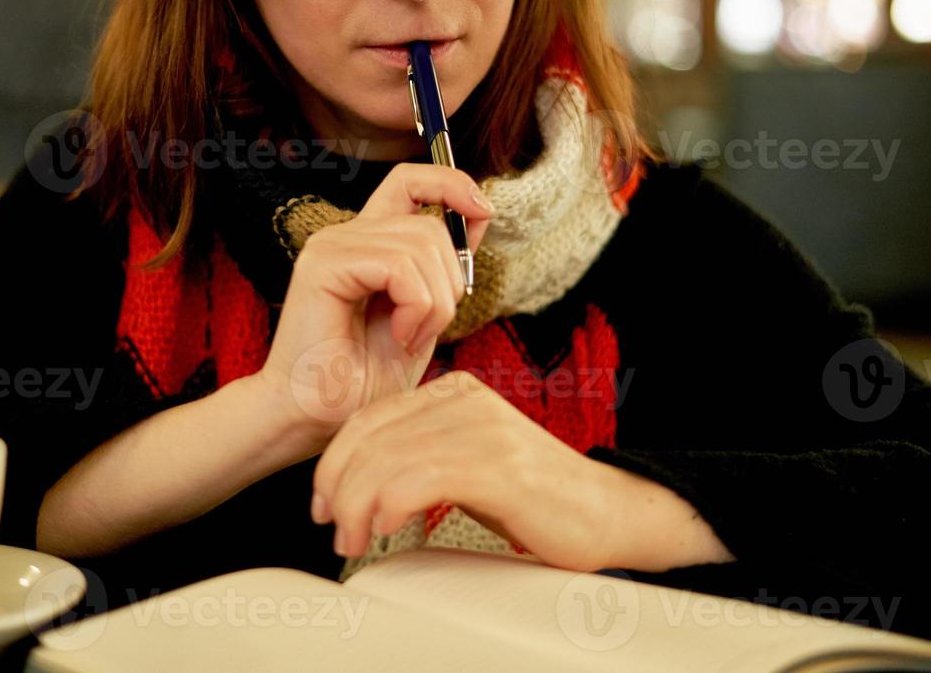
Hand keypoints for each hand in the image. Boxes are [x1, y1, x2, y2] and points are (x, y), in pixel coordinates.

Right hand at [256, 164, 492, 452]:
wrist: (315, 418)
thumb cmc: (363, 378)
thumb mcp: (423, 315)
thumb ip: (442, 267)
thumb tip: (478, 216)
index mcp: (366, 242)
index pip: (410, 181)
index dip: (452, 184)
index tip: (483, 212)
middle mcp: (346, 235)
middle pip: (430, 223)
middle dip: (450, 280)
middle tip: (427, 329)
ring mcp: (331, 245)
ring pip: (421, 244)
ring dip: (434, 302)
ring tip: (409, 338)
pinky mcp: (323, 265)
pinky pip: (399, 266)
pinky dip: (416, 307)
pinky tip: (399, 337)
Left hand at [309, 369, 621, 572]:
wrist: (607, 512)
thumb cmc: (537, 497)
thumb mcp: (467, 463)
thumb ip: (422, 455)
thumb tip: (359, 483)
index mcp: (455, 392)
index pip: (370, 416)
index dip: (335, 462)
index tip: (323, 502)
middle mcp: (466, 400)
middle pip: (371, 435)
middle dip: (338, 487)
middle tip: (333, 528)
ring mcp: (483, 428)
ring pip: (387, 457)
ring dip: (357, 506)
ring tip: (353, 539)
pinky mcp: (498, 463)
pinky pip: (419, 477)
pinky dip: (388, 505)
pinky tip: (384, 527)